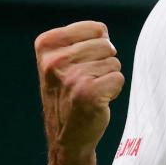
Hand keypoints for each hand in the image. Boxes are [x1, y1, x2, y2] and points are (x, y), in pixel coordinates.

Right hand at [34, 21, 124, 164]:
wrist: (66, 136)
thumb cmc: (69, 91)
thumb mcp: (63, 59)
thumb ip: (82, 39)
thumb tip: (104, 33)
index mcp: (46, 44)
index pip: (97, 28)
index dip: (97, 46)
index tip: (80, 63)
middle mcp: (55, 60)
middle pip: (107, 45)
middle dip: (104, 63)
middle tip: (86, 81)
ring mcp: (71, 77)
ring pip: (114, 63)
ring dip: (107, 77)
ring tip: (89, 90)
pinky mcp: (87, 93)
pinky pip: (119, 78)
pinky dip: (114, 90)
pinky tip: (97, 101)